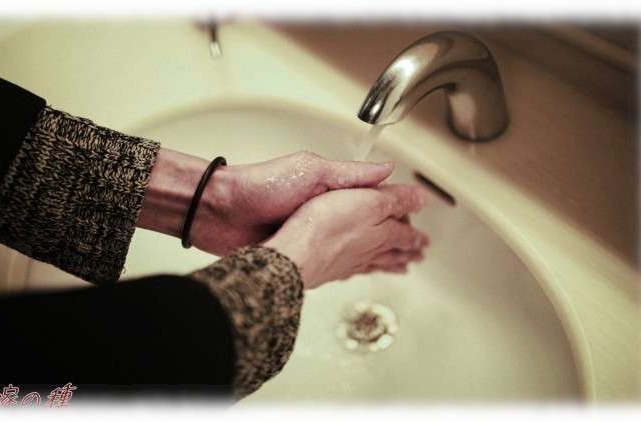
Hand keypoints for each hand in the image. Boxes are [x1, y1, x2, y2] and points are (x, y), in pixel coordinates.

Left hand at [136, 149, 394, 255]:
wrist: (221, 214)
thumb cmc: (259, 186)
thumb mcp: (310, 170)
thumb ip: (349, 174)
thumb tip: (386, 169)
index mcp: (330, 187)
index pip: (374, 197)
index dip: (398, 206)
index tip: (418, 213)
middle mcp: (324, 212)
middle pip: (369, 226)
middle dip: (395, 236)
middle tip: (419, 245)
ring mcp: (313, 234)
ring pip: (356, 247)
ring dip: (379, 255)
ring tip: (402, 264)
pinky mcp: (301, 254)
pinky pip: (336, 262)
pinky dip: (355, 267)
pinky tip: (365, 272)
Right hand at [263, 184, 429, 288]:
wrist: (296, 255)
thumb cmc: (328, 227)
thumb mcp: (369, 201)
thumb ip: (396, 200)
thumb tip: (422, 200)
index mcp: (382, 235)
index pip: (405, 235)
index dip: (416, 235)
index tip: (425, 241)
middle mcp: (367, 252)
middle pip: (393, 253)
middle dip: (407, 252)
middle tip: (418, 257)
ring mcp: (347, 263)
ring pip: (375, 264)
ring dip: (389, 265)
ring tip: (400, 270)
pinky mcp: (328, 269)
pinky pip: (352, 271)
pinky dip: (361, 271)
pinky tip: (357, 272)